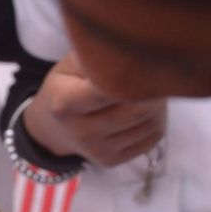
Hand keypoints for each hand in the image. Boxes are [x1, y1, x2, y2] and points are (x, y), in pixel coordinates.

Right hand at [24, 52, 166, 166]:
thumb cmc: (65, 86)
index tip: (143, 61)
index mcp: (64, 104)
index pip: (109, 89)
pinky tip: (146, 108)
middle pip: (137, 109)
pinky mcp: (111, 161)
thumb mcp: (71, 64)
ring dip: (159, 102)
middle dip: (154, 88)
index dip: (134, 74)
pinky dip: (157, 119)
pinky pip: (153, 137)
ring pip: (151, 123)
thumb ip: (99, 56)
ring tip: (148, 88)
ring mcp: (97, 151)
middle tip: (156, 72)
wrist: (51, 128)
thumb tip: (139, 50)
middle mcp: (81, 133)